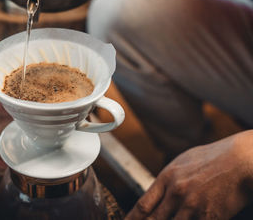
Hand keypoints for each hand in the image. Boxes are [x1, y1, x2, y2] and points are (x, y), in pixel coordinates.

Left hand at [125, 130, 252, 219]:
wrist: (240, 160)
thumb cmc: (213, 158)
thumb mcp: (182, 163)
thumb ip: (168, 180)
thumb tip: (158, 193)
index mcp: (167, 178)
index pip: (143, 205)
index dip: (131, 219)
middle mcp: (176, 193)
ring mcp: (193, 207)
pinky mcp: (209, 217)